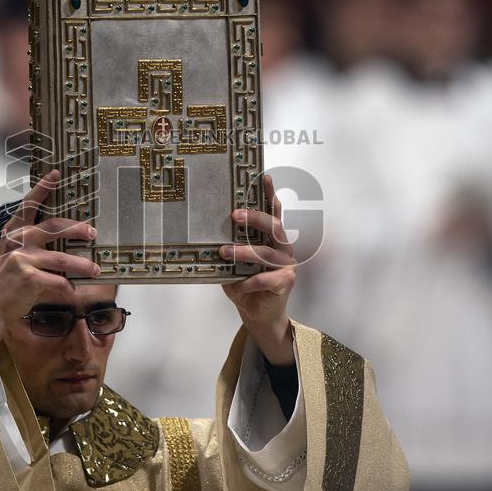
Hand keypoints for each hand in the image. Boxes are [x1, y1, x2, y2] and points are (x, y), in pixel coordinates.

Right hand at [0, 169, 99, 351]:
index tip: (56, 173)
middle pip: (53, 227)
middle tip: (92, 233)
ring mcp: (21, 259)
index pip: (28, 204)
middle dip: (76, 229)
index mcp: (13, 231)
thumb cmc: (9, 278)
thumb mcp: (13, 253)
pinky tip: (73, 289)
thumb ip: (31, 240)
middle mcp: (16, 241)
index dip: (42, 188)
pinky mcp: (28, 277)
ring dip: (82, 264)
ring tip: (95, 269)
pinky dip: (68, 286)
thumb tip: (64, 231)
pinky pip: (58, 280)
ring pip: (61, 258)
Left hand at [220, 174, 296, 364]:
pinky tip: (238, 285)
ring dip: (244, 251)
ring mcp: (286, 263)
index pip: (273, 211)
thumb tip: (204, 233)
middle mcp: (282, 247)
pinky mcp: (286, 281)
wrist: (257, 314)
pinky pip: (267, 277)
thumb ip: (227, 247)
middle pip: (274, 226)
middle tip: (234, 215)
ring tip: (224, 252)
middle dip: (254, 218)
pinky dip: (249, 281)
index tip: (264, 176)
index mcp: (271, 238)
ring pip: (266, 251)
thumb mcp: (231, 264)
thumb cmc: (244, 285)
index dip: (270, 194)